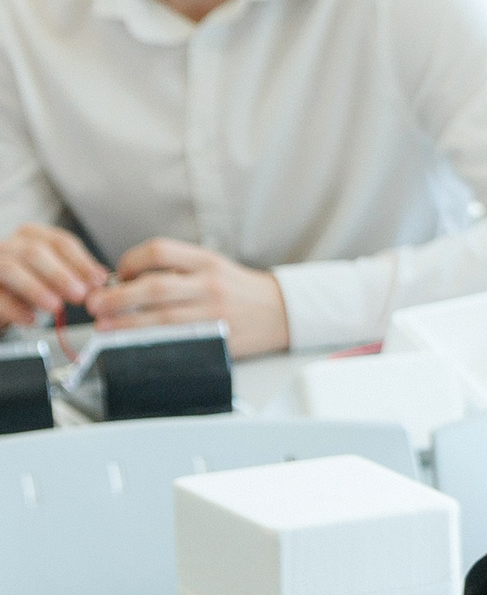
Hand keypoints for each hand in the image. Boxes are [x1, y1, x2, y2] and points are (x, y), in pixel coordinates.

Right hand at [0, 224, 108, 327]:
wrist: (0, 296)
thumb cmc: (30, 281)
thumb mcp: (55, 273)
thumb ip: (76, 273)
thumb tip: (101, 279)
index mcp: (32, 236)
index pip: (60, 241)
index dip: (82, 262)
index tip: (98, 281)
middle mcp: (10, 245)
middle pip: (35, 252)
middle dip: (61, 274)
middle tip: (80, 295)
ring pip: (11, 268)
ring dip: (36, 288)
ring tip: (56, 307)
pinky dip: (15, 308)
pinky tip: (31, 320)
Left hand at [95, 238, 288, 355]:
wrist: (283, 311)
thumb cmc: (240, 289)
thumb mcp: (212, 265)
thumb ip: (175, 269)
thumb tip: (127, 282)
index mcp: (207, 261)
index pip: (159, 251)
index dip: (130, 262)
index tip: (119, 275)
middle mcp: (211, 285)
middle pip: (154, 287)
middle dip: (117, 297)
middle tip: (96, 304)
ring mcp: (216, 314)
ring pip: (162, 319)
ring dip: (127, 323)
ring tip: (106, 326)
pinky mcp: (219, 338)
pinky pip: (180, 341)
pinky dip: (154, 342)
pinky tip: (138, 343)